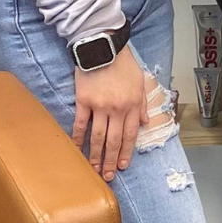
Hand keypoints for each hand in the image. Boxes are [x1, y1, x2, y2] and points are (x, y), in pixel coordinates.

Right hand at [73, 45, 148, 181]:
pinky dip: (78, 139)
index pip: (130, 135)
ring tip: (93, 169)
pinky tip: (76, 151)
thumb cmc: (123, 63)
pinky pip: (80, 125)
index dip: (127, 152)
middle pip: (114, 141)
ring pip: (97, 137)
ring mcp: (99, 106)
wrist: (103, 47)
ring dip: (96, 156)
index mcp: (132, 104)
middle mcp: (117, 108)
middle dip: (111, 160)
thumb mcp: (140, 81)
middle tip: (108, 176)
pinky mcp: (83, 101)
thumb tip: (145, 122)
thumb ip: (143, 103)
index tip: (123, 166)